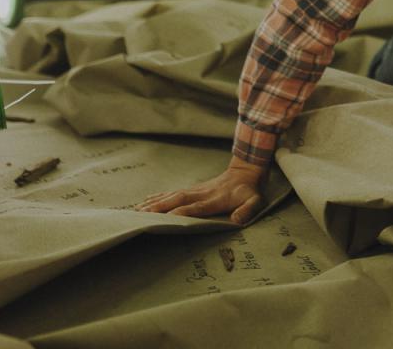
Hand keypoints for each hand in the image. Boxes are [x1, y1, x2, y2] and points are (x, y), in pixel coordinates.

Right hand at [136, 157, 266, 223]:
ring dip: (155, 203)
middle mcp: (202, 193)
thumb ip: (248, 210)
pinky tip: (146, 201)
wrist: (246, 172)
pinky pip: (172, 193)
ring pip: (172, 195)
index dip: (183, 212)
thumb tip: (237, 220)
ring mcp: (196, 190)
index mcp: (216, 199)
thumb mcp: (255, 201)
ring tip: (137, 210)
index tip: (168, 218)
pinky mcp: (192, 189)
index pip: (197, 206)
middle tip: (142, 215)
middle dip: (160, 207)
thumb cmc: (250, 191)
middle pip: (178, 200)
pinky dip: (158, 197)